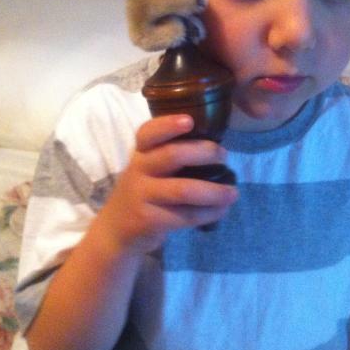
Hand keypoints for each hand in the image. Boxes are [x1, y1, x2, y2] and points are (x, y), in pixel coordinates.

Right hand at [93, 114, 238, 255]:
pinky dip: (209, 213)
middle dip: (204, 153)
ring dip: (214, 191)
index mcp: (141, 153)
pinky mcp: (149, 220)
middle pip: (171, 155)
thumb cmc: (144, 192)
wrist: (117, 229)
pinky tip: (222, 210)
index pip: (148, 133)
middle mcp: (138, 170)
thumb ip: (170, 156)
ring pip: (183, 190)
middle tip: (223, 156)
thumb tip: (216, 150)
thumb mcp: (148, 169)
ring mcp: (142, 196)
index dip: (168, 125)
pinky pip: (185, 215)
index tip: (190, 121)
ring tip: (233, 192)